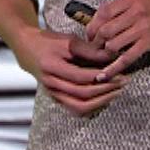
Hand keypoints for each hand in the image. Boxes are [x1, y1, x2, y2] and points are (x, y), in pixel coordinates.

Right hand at [12, 27, 131, 116]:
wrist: (27, 48)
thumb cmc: (48, 42)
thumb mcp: (68, 41)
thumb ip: (89, 50)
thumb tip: (112, 56)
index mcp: (50, 67)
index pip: (79, 77)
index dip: (100, 77)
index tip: (117, 73)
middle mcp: (50, 83)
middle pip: (81, 94)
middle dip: (105, 90)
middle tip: (122, 82)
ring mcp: (52, 93)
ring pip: (78, 107)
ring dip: (100, 102)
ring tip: (116, 92)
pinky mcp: (56, 98)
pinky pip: (75, 109)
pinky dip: (92, 106)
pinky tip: (104, 98)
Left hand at [83, 0, 149, 80]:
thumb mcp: (141, 0)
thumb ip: (121, 8)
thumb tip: (97, 21)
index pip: (101, 13)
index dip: (91, 26)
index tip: (89, 36)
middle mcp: (135, 11)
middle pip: (104, 30)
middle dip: (95, 42)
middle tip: (94, 49)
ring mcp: (143, 27)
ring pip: (113, 44)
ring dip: (105, 54)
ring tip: (104, 57)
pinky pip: (127, 58)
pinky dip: (113, 68)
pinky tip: (104, 75)